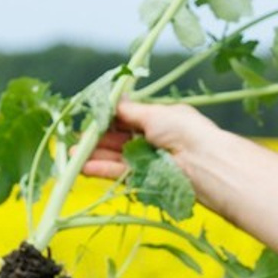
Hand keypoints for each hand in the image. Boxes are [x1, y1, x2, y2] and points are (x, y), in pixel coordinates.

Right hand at [82, 100, 220, 181]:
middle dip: (96, 138)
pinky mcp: (147, 179)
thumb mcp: (155, 113)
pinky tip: (84, 167)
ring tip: (72, 154)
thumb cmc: (184, 131)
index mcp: (159, 120)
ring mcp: (149, 161)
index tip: (89, 117)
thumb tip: (116, 98)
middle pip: (119, 138)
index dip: (107, 118)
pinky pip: (121, 173)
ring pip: (117, 157)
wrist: (205, 164)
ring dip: (94, 155)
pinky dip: (102, 170)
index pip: (127, 118)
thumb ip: (130, 110)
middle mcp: (154, 140)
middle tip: (75, 138)